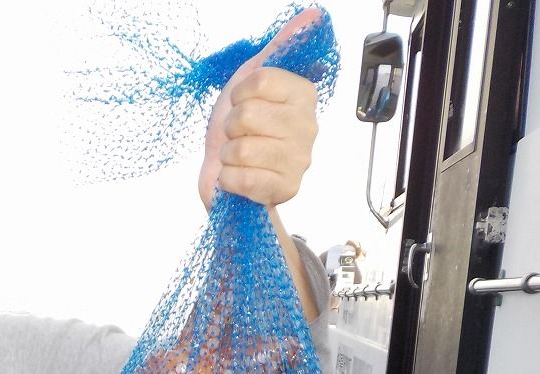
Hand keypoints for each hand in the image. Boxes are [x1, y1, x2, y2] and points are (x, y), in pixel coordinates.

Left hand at [198, 7, 320, 209]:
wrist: (227, 177)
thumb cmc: (237, 129)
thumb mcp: (249, 80)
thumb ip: (278, 48)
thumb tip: (312, 15)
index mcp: (303, 95)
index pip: (258, 81)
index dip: (238, 94)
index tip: (241, 104)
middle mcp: (308, 126)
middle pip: (246, 115)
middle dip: (230, 127)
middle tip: (238, 135)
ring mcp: (300, 161)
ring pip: (241, 149)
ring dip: (228, 155)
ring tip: (238, 157)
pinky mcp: (286, 190)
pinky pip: (242, 178)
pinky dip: (229, 179)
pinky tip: (239, 178)